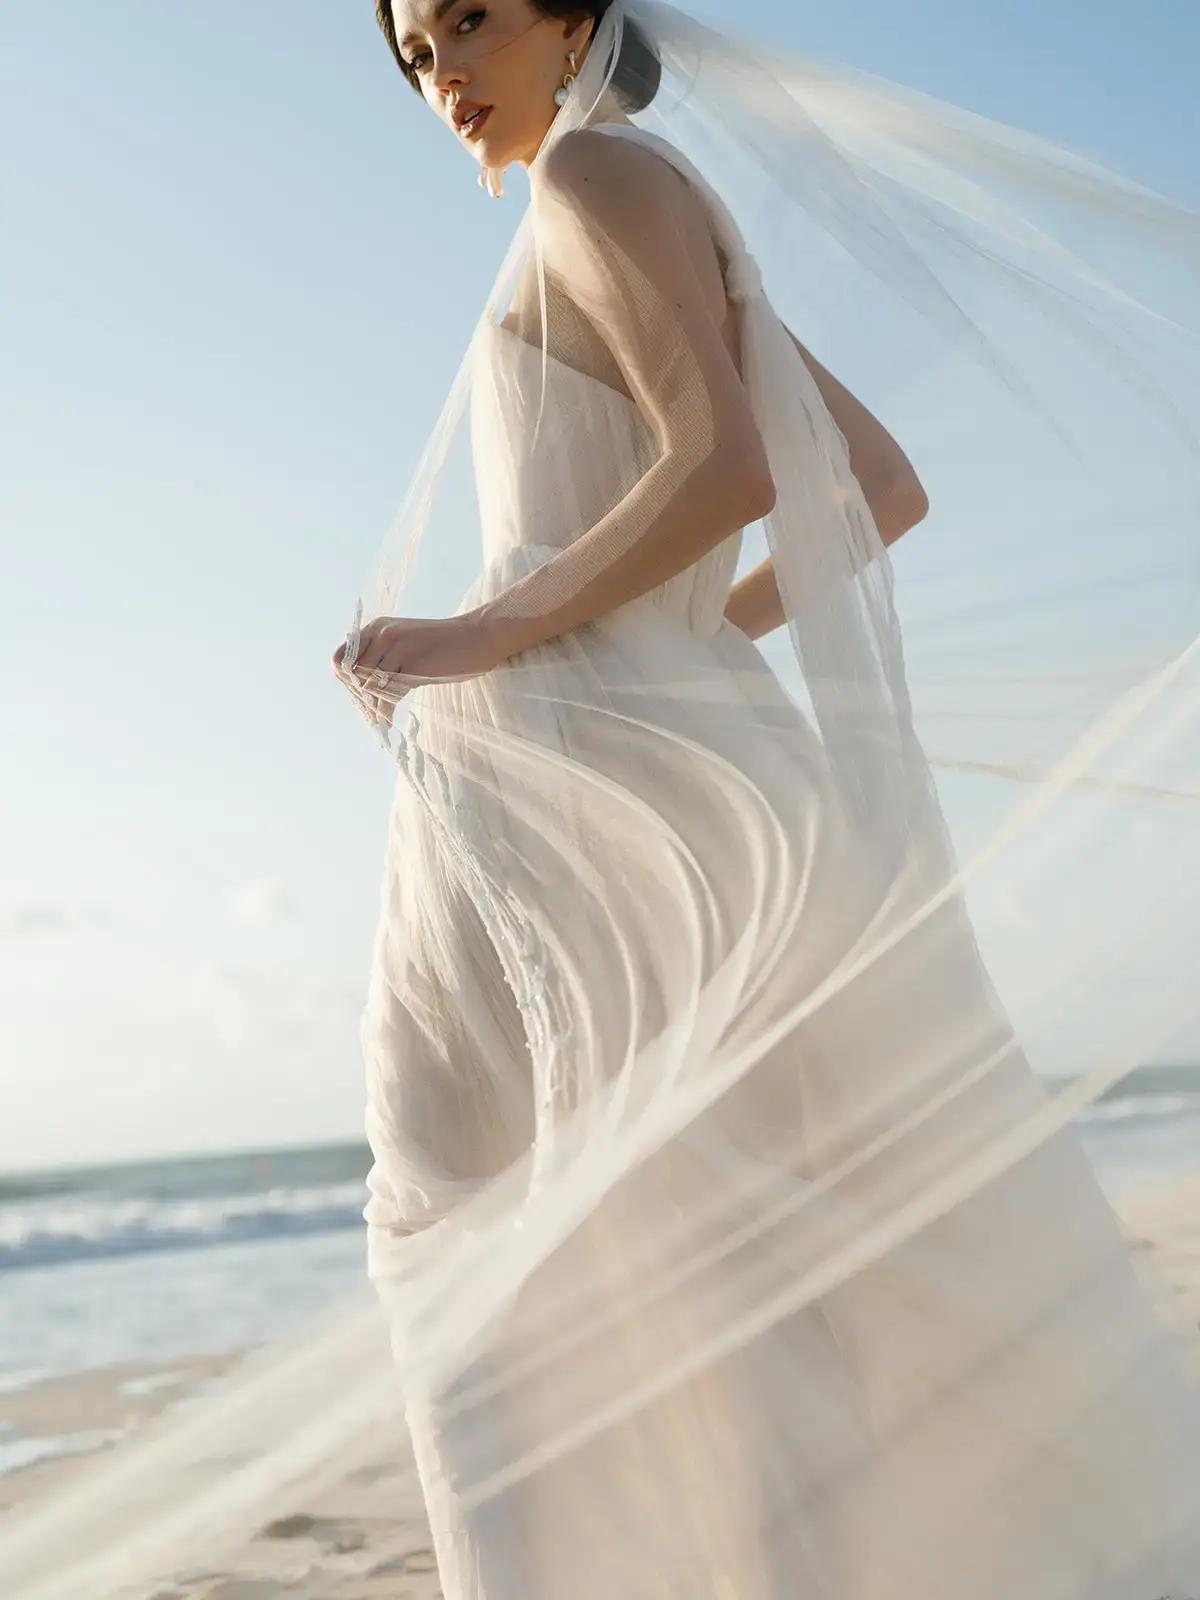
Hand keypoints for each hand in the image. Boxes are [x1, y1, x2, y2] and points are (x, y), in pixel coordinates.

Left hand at [330, 609, 516, 729]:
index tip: (357, 697)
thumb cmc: (444, 646)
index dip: (345, 680)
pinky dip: (385, 710)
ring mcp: (396, 646)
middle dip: (358, 696)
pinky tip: (386, 720)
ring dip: (371, 706)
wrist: (478, 638)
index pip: (342, 657)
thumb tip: (362, 690)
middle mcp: (381, 633)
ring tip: (376, 719)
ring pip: (369, 685)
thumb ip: (384, 658)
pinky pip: (388, 692)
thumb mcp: (407, 644)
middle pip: (353, 674)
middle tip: (368, 713)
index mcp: (376, 627)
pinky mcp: (412, 663)